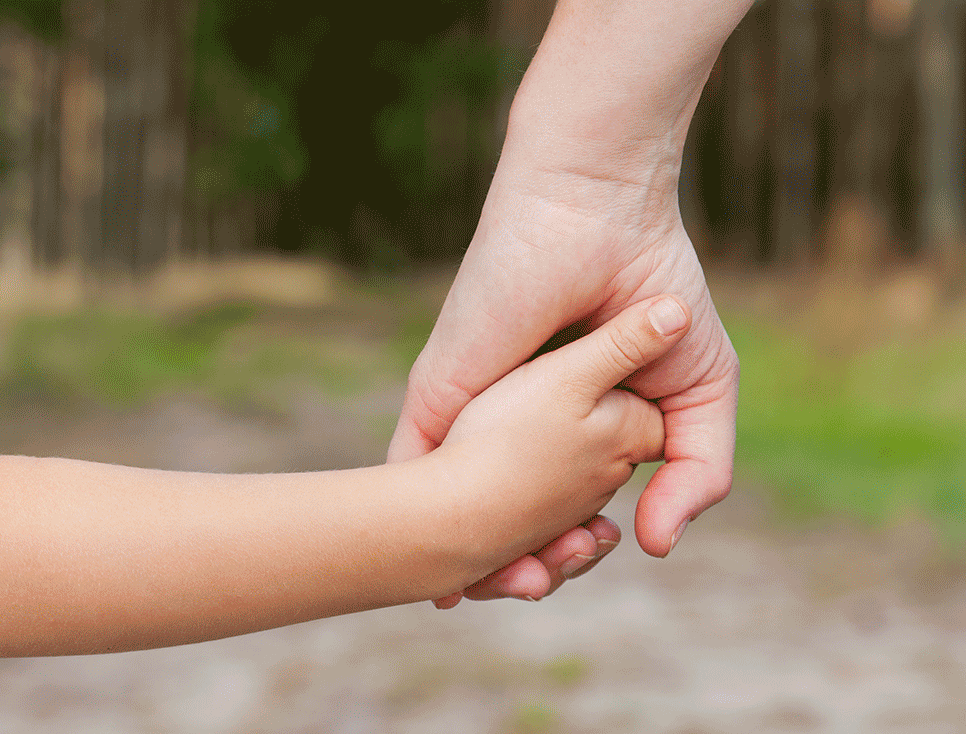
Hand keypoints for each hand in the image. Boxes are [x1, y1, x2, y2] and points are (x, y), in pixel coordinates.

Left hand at [393, 157, 738, 580]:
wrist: (598, 214)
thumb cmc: (653, 289)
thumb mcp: (699, 393)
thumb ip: (695, 472)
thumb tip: (658, 546)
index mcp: (568, 429)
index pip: (562, 515)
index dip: (572, 552)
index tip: (589, 559)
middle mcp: (512, 428)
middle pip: (506, 524)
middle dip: (519, 569)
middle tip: (536, 585)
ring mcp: (471, 415)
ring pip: (456, 513)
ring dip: (471, 560)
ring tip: (510, 583)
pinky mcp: (436, 397)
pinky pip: (413, 475)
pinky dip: (421, 526)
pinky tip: (430, 568)